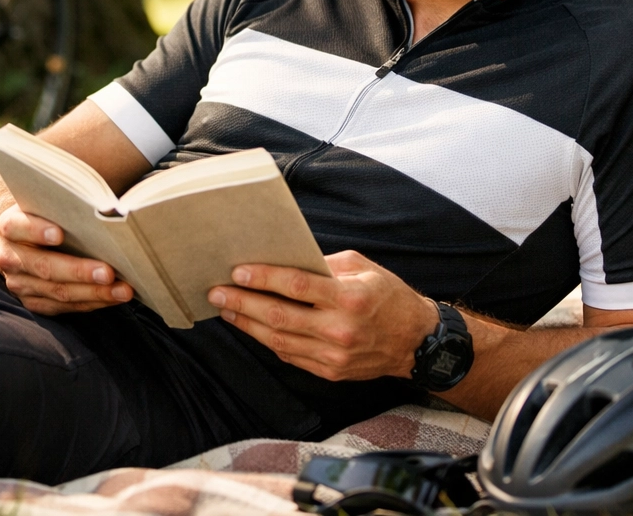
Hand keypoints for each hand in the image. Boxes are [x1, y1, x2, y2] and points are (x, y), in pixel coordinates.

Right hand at [0, 204, 133, 314]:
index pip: (18, 226)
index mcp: (10, 225)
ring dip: (94, 293)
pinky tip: (114, 297)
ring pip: (57, 292)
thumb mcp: (51, 202)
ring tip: (122, 290)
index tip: (60, 234)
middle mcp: (10, 257)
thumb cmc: (49, 213)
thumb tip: (107, 206)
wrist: (29, 236)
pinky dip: (92, 302)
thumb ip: (70, 202)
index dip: (37, 230)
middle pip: (44, 267)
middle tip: (109, 272)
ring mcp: (19, 283)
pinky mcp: (33, 302)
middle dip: (79, 271)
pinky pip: (64, 307)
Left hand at [207, 250, 439, 380]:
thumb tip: (284, 260)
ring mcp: (333, 357)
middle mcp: (339, 331)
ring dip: (247, 324)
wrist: (416, 342)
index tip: (237, 271)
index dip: (264, 279)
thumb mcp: (361, 267)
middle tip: (216, 291)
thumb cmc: (387, 296)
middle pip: (279, 317)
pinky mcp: (330, 373)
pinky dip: (266, 340)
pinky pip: (290, 355)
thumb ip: (323, 264)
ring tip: (225, 308)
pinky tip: (250, 326)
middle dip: (243, 303)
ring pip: (279, 341)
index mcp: (349, 299)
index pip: (297, 287)